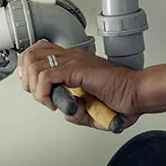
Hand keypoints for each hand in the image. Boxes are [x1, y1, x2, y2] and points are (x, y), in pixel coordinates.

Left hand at [19, 40, 142, 129]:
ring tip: (49, 101)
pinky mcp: (76, 70)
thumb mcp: (93, 110)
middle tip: (41, 97)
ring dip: (36, 89)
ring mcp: (73, 61)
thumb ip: (76, 111)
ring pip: (34, 65)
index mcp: (75, 61)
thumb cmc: (123, 98)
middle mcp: (72, 57)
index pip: (39, 54)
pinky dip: (44, 93)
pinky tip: (55, 102)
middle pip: (31, 55)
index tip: (40, 93)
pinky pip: (46, 76)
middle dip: (28, 80)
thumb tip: (65, 111)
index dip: (31, 74)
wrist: (138, 93)